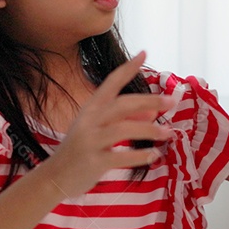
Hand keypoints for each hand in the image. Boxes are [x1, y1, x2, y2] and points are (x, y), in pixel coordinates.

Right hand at [38, 51, 172, 198]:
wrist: (55, 176)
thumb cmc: (80, 150)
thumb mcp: (98, 130)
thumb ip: (124, 120)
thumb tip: (153, 114)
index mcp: (90, 108)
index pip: (111, 82)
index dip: (128, 68)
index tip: (144, 52)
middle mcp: (89, 121)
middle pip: (122, 104)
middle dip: (149, 101)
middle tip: (173, 101)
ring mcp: (90, 141)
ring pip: (124, 129)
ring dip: (149, 130)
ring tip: (168, 133)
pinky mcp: (94, 162)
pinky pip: (122, 156)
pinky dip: (140, 156)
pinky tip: (153, 155)